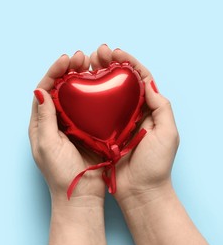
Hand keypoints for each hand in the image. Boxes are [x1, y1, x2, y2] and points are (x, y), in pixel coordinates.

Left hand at [29, 51, 105, 203]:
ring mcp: (71, 125)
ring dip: (80, 78)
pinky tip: (101, 83)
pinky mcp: (87, 130)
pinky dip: (93, 93)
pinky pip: (88, 107)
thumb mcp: (48, 145)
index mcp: (40, 124)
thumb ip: (44, 118)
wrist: (80, 196)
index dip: (53, 73)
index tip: (65, 60)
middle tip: (81, 58)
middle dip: (67, 71)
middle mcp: (54, 122)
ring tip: (91, 64)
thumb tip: (40, 90)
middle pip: (59, 89)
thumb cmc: (61, 174)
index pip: (44, 91)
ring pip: (74, 95)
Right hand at [90, 45, 179, 205]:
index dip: (128, 62)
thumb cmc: (155, 166)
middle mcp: (130, 113)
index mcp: (148, 110)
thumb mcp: (167, 134)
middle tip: (97, 54)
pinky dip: (86, 98)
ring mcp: (114, 122)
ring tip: (85, 65)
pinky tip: (77, 88)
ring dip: (96, 76)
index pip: (139, 79)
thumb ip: (161, 107)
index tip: (115, 52)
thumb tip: (147, 82)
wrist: (140, 192)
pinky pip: (92, 111)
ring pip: (104, 93)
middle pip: (120, 82)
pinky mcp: (100, 133)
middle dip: (109, 64)